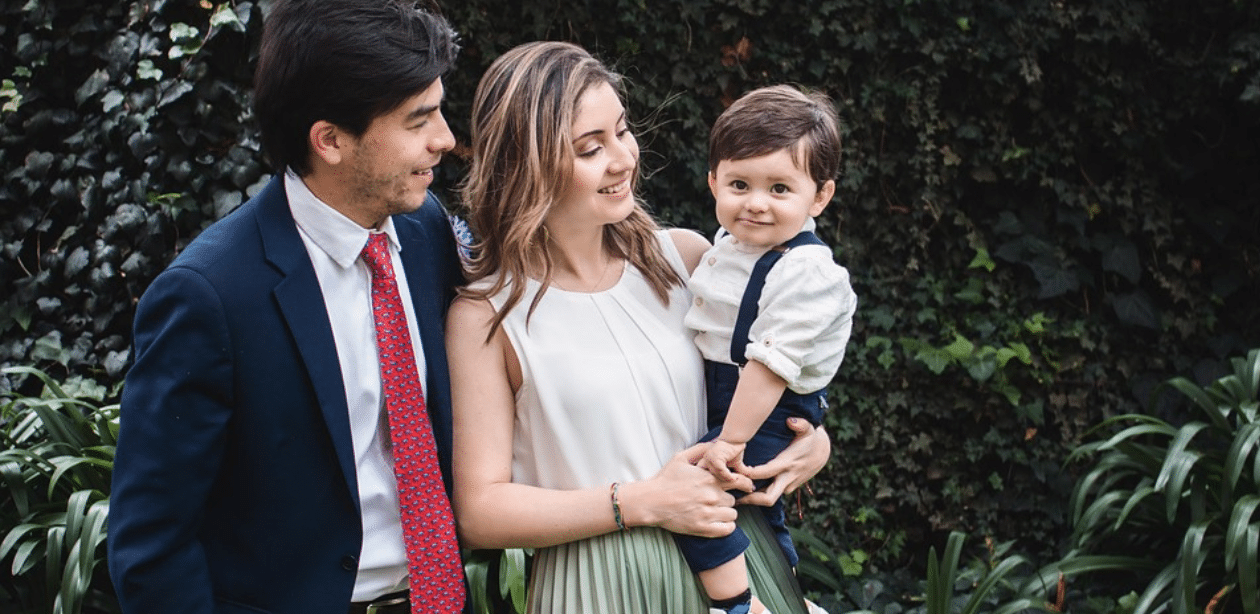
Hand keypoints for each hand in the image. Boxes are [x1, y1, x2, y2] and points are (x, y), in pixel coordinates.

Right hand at [621, 445, 751, 537]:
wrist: (650, 501)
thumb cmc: (665, 479)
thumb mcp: (680, 458)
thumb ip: (701, 449)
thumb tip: (717, 443)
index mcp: (709, 479)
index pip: (740, 481)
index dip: (744, 483)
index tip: (742, 486)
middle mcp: (712, 496)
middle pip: (734, 499)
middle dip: (726, 498)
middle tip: (716, 498)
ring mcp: (708, 514)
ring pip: (732, 514)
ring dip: (726, 512)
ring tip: (715, 510)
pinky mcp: (703, 528)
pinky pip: (728, 529)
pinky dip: (726, 526)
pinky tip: (718, 521)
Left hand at [739, 417, 829, 506]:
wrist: (823, 451)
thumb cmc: (811, 438)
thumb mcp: (808, 428)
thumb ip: (800, 424)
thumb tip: (791, 421)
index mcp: (788, 463)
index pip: (766, 472)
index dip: (750, 473)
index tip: (736, 470)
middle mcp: (787, 477)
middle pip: (768, 497)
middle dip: (751, 499)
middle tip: (733, 495)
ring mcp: (788, 485)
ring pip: (769, 498)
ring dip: (753, 498)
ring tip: (735, 494)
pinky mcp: (788, 487)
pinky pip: (772, 494)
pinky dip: (760, 494)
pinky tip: (746, 489)